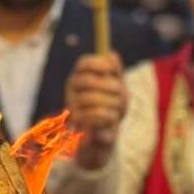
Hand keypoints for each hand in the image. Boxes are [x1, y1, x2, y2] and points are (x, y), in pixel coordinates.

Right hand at [65, 52, 126, 169]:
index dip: (98, 63)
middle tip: (122, 94)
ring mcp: (72, 107)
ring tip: (118, 110)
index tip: (112, 70)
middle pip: (90, 81)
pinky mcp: (77, 125)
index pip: (83, 63)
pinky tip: (113, 118)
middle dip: (112, 87)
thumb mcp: (117, 89)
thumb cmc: (111, 109)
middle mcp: (71, 90)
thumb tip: (112, 55)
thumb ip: (115, 72)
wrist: (104, 138)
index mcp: (80, 77)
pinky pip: (93, 115)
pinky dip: (109, 116)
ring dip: (112, 103)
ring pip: (92, 98)